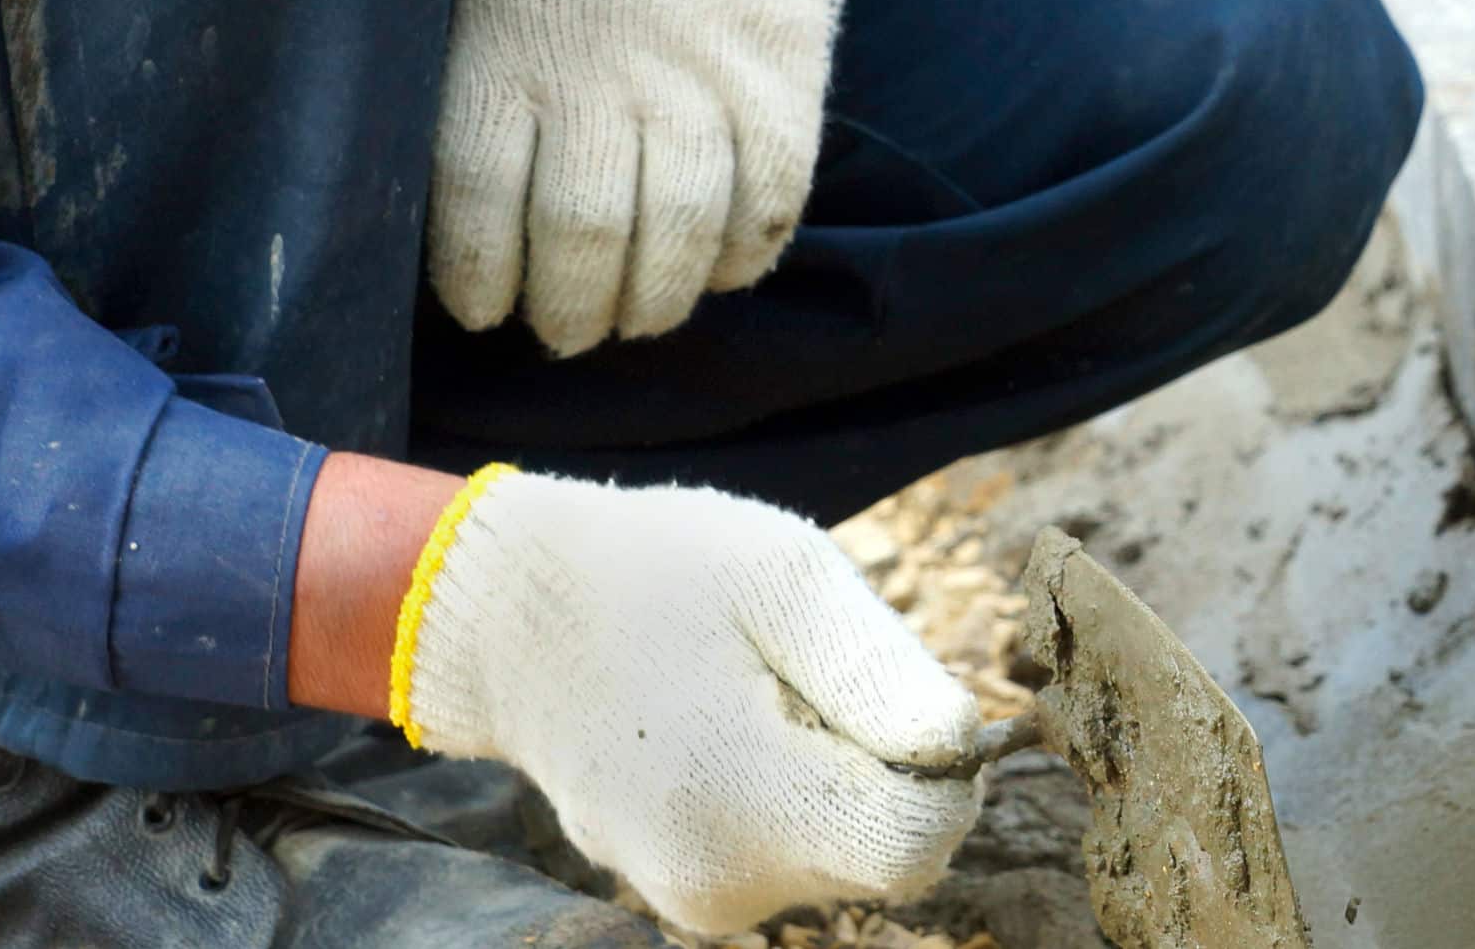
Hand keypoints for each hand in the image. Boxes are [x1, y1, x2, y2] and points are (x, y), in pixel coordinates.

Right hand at [386, 468, 982, 933]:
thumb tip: (963, 743)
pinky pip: (792, 852)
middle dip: (883, 766)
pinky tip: (731, 727)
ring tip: (757, 695)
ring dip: (837, 776)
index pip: (919, 841)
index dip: (942, 769)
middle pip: (887, 851)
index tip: (892, 689)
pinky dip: (793, 793)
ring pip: (843, 853)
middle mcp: (720, 882)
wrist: (512, 620)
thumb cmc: (657, 576)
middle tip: (806, 677)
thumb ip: (879, 668)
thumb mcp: (784, 577)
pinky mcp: (686, 892)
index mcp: (748, 804)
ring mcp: (694, 898)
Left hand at [430, 0, 868, 354]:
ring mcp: (701, 72)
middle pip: (581, 241)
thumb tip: (463, 199)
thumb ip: (474, 68)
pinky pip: (771, 198)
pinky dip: (746, 254)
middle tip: (565, 331)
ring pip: (680, 235)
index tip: (481, 308)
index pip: (474, 204)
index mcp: (503, 38)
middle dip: (569, 313)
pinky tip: (723, 268)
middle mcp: (601, 68)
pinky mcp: (785, 69)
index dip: (476, 279)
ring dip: (656, 300)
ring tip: (640, 314)